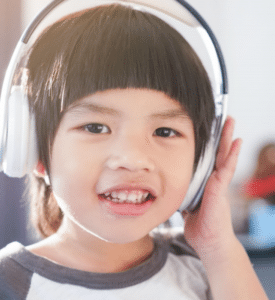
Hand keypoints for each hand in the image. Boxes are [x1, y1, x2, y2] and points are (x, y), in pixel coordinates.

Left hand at [183, 116, 242, 259]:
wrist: (208, 242)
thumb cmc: (199, 225)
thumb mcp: (187, 203)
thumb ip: (183, 192)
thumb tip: (173, 186)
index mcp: (205, 182)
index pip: (207, 158)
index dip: (208, 144)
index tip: (207, 129)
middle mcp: (213, 180)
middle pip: (217, 153)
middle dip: (220, 135)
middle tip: (223, 117)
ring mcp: (218, 184)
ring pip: (224, 156)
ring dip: (227, 138)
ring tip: (230, 121)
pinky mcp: (220, 190)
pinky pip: (227, 169)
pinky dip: (232, 156)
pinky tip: (237, 142)